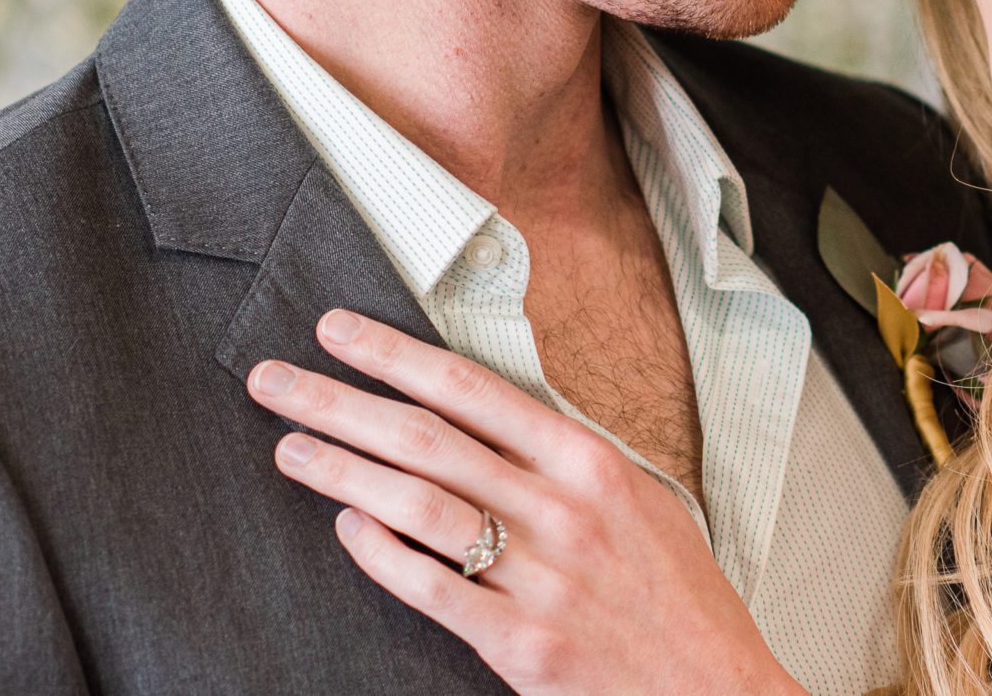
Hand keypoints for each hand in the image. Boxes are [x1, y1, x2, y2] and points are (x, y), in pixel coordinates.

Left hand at [246, 309, 803, 695]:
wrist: (718, 689)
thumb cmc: (679, 596)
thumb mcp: (642, 499)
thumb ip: (565, 460)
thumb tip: (485, 418)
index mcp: (590, 462)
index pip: (470, 389)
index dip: (393, 355)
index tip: (335, 332)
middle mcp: (563, 509)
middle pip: (427, 439)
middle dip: (340, 402)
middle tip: (273, 381)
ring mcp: (541, 577)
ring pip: (419, 506)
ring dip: (342, 472)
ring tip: (289, 448)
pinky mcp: (521, 644)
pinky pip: (434, 589)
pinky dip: (381, 555)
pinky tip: (346, 528)